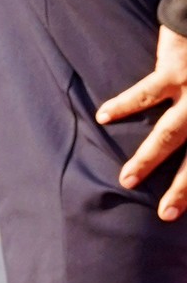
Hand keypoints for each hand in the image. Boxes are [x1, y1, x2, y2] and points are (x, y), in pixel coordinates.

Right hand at [97, 24, 186, 219]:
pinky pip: (144, 93)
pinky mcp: (174, 69)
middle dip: (183, 188)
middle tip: (165, 213)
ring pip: (170, 134)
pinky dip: (123, 105)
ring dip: (148, 159)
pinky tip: (103, 116)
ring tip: (126, 179)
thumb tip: (182, 138)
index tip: (183, 210)